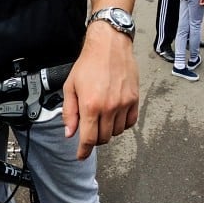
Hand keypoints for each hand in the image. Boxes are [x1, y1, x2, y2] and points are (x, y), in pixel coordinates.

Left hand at [62, 24, 138, 159]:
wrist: (109, 46)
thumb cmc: (88, 64)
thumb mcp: (70, 87)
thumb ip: (69, 112)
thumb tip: (69, 132)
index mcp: (90, 105)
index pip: (88, 139)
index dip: (83, 151)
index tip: (81, 155)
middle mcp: (109, 107)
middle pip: (103, 138)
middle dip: (94, 139)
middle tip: (89, 131)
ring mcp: (124, 104)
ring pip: (116, 132)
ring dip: (108, 131)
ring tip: (101, 120)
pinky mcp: (134, 100)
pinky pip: (130, 123)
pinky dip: (122, 125)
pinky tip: (114, 117)